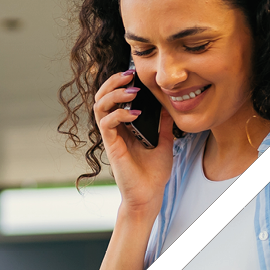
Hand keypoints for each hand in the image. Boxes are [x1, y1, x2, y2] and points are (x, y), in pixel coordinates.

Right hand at [92, 69, 174, 216]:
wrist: (149, 195)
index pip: (114, 97)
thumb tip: (169, 104)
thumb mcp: (164, 142)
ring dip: (114, 94)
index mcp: (125, 126)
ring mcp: (112, 137)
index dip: (120, 82)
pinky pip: (107, 123)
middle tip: (129, 74)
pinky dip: (119, 114)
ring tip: (132, 91)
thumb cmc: (154, 173)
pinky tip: (136, 114)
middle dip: (113, 81)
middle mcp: (115, 129)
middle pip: (102, 96)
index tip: (135, 74)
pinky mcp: (111, 146)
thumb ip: (163, 123)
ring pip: (100, 106)